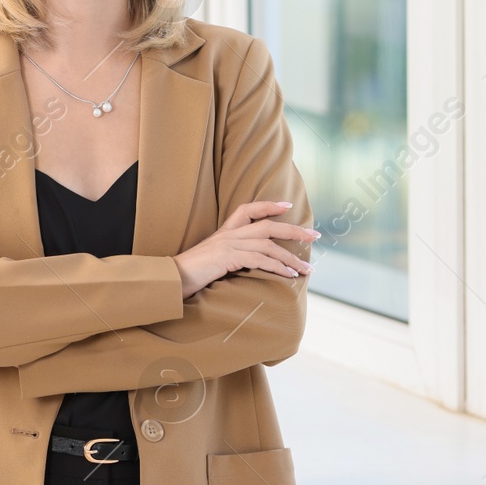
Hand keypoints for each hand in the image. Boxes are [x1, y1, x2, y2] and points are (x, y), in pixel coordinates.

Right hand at [172, 200, 317, 298]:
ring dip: (291, 257)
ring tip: (306, 269)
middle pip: (267, 226)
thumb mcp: (210, 261)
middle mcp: (228, 234)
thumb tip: (245, 264)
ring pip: (268, 245)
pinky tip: (288, 275)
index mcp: (223, 232)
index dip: (269, 205)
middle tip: (314, 236)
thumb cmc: (188, 273)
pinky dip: (277, 267)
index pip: (248, 209)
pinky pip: (260, 260)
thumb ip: (227, 257)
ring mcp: (228, 244)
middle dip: (294, 231)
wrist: (171, 278)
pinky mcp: (228, 257)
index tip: (288, 206)